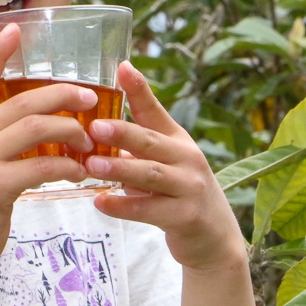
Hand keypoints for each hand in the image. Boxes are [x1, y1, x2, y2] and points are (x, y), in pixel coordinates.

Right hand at [0, 23, 96, 277]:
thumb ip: (0, 145)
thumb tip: (43, 133)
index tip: (15, 28)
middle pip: (24, 101)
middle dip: (62, 94)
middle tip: (90, 99)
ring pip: (36, 128)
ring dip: (71, 131)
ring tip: (90, 143)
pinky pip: (42, 165)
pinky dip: (68, 166)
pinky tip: (80, 172)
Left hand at [85, 61, 245, 272]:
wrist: (215, 237)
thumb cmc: (178, 191)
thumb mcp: (163, 160)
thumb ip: (134, 145)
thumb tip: (92, 126)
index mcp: (176, 139)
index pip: (154, 110)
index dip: (139, 88)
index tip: (122, 67)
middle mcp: (186, 158)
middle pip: (150, 141)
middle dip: (122, 133)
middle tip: (94, 127)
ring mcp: (189, 187)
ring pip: (150, 175)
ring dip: (119, 169)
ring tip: (90, 166)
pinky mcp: (186, 217)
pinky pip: (149, 210)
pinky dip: (123, 207)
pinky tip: (100, 202)